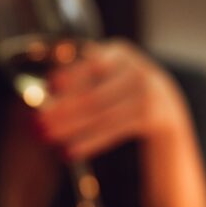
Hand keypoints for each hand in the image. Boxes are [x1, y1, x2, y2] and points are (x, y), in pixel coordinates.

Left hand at [37, 39, 192, 159]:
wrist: (168, 113)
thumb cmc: (122, 96)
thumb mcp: (105, 81)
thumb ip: (79, 84)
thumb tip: (44, 99)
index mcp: (119, 54)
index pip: (92, 64)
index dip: (71, 75)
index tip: (49, 85)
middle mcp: (138, 70)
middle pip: (94, 93)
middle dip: (63, 110)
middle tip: (38, 123)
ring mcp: (150, 94)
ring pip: (102, 114)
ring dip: (71, 128)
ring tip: (47, 138)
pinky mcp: (155, 119)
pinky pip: (115, 131)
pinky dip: (90, 142)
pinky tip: (69, 152)